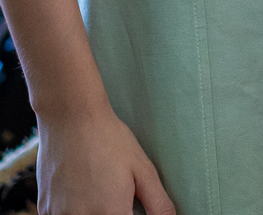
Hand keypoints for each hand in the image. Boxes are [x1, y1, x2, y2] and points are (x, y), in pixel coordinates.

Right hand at [36, 107, 173, 214]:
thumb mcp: (143, 168)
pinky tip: (80, 193)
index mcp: (112, 212)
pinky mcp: (45, 210)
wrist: (71, 117)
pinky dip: (72, 211)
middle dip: (112, 212)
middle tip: (114, 195)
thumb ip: (158, 203)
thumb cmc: (110, 139)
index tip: (129, 207)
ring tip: (96, 190)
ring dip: (92, 212)